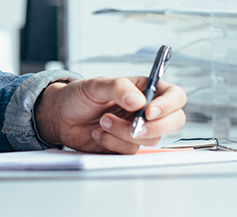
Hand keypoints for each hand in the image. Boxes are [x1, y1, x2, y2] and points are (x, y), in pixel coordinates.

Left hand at [33, 77, 186, 153]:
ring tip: (103, 122)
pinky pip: (131, 151)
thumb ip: (118, 88)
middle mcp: (146, 110)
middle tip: (133, 126)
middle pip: (174, 121)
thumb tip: (138, 101)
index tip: (149, 111)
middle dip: (154, 127)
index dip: (168, 105)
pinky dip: (113, 144)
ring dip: (124, 133)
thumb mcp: (96, 84)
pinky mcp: (127, 145)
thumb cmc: (79, 96)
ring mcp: (139, 129)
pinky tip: (99, 134)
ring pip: (150, 139)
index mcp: (145, 89)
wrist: (62, 117)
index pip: (174, 96)